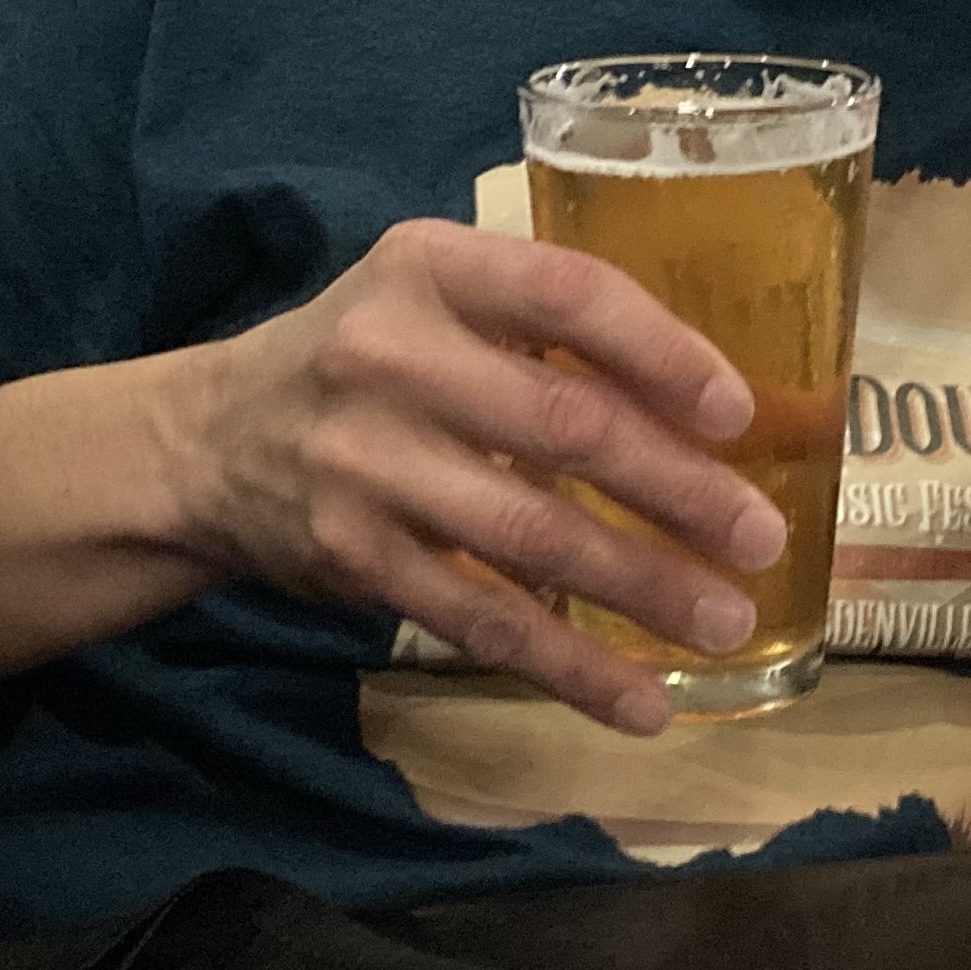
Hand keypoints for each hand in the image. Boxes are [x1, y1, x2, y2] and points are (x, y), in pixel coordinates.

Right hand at [169, 220, 786, 735]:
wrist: (207, 441)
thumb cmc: (369, 359)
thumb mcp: (439, 299)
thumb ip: (549, 329)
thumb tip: (724, 409)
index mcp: (431, 267)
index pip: (566, 294)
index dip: (662, 352)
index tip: (738, 414)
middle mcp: (391, 355)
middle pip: (563, 423)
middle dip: (677, 489)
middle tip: (762, 538)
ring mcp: (366, 462)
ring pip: (532, 536)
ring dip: (642, 587)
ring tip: (726, 622)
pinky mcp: (354, 557)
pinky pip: (481, 620)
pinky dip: (568, 667)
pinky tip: (639, 701)